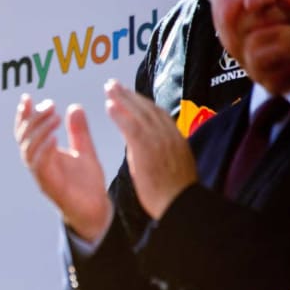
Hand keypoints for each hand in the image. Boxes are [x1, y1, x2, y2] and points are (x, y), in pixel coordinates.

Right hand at [14, 93, 112, 241]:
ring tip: (53, 117)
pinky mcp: (49, 185)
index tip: (27, 97)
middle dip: (33, 119)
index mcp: (44, 154)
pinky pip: (38, 166)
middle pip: (23, 138)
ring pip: (28, 150)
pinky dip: (43, 150)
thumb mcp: (85, 150)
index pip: (26, 131)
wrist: (97, 211)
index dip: (24, 115)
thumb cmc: (88, 184)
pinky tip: (53, 138)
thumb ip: (79, 131)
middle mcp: (39, 164)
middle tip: (49, 105)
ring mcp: (42, 175)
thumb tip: (75, 106)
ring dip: (38, 131)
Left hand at [104, 79, 197, 218]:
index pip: (158, 114)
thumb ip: (164, 152)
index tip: (129, 95)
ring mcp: (159, 140)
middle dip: (130, 95)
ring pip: (139, 113)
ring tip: (109, 88)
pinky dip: (120, 114)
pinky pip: (131, 126)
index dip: (142, 102)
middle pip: (148, 108)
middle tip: (114, 85)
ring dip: (122, 98)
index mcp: (177, 139)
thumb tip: (151, 147)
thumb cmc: (176, 194)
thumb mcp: (175, 166)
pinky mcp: (146, 149)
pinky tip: (109, 106)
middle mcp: (169, 135)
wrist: (180, 204)